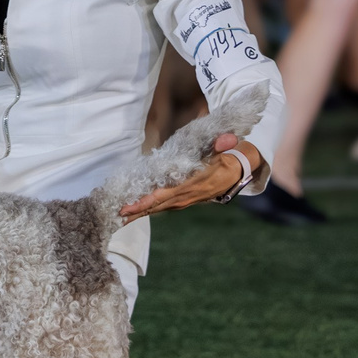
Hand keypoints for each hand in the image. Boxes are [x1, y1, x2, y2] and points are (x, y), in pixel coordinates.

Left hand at [118, 132, 264, 220]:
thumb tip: (225, 141)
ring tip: (120, 215)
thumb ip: (226, 144)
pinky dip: (147, 208)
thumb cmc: (232, 155)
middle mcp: (190, 195)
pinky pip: (163, 205)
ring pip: (159, 207)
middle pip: (158, 205)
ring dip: (140, 212)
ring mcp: (186, 199)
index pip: (167, 193)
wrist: (242, 169)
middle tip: (116, 214)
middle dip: (137, 210)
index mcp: (198, 183)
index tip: (130, 204)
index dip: (148, 200)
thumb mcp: (232, 148)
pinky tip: (134, 211)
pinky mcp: (184, 199)